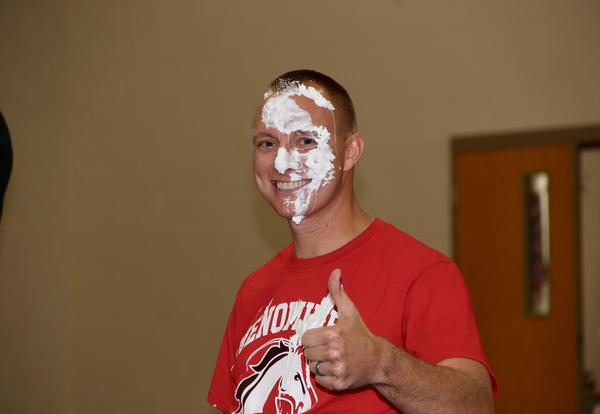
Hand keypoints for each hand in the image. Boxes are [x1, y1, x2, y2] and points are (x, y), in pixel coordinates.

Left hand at [301, 268, 382, 390]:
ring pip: (312, 367)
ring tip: (331, 358)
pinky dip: (325, 376)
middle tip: (327, 348)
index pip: (305, 339)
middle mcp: (335, 353)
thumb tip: (335, 271)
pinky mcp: (339, 384)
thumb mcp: (350, 311)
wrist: (378, 360)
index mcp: (333, 335)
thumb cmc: (361, 334)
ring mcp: (337, 369)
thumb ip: (337, 291)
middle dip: (315, 351)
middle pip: (307, 354)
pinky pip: (320, 380)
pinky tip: (335, 368)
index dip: (312, 338)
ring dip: (319, 363)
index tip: (322, 338)